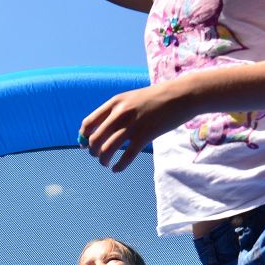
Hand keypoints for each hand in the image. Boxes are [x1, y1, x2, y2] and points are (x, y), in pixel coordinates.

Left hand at [79, 80, 193, 171]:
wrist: (181, 95)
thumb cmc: (155, 98)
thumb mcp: (130, 99)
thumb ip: (115, 112)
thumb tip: (99, 130)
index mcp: (114, 103)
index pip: (88, 123)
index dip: (83, 137)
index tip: (84, 144)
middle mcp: (120, 114)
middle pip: (95, 138)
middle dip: (92, 151)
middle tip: (96, 155)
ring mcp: (132, 125)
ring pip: (108, 149)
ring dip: (103, 160)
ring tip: (105, 163)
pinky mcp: (146, 136)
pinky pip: (126, 156)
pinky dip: (118, 166)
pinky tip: (116, 169)